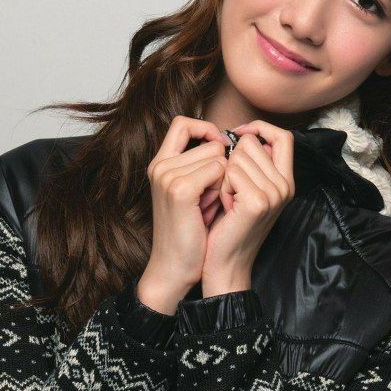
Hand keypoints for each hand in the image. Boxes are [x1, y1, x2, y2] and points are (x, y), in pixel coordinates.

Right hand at [137, 115, 228, 311]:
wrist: (176, 267)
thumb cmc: (192, 233)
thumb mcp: (196, 193)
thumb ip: (203, 166)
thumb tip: (231, 142)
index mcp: (160, 163)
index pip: (183, 124)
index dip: (207, 131)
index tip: (222, 151)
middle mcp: (160, 165)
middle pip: (210, 143)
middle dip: (221, 168)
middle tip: (213, 199)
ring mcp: (167, 175)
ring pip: (218, 156)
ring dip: (224, 181)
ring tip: (211, 206)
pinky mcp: (180, 189)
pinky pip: (219, 170)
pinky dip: (223, 189)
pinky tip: (213, 209)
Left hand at [201, 120, 294, 295]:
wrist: (225, 264)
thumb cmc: (228, 226)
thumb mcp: (246, 191)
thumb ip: (253, 165)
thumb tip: (244, 135)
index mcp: (286, 181)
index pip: (283, 136)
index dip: (259, 129)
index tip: (237, 135)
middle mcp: (285, 186)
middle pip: (253, 143)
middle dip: (232, 161)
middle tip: (230, 192)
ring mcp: (274, 193)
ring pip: (238, 156)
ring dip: (223, 176)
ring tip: (227, 202)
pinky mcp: (257, 202)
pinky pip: (230, 172)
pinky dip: (220, 188)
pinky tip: (224, 208)